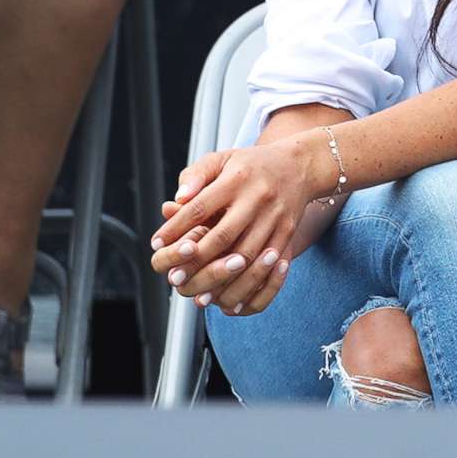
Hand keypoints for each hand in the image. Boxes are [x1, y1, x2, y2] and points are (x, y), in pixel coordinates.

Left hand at [149, 140, 324, 316]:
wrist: (300, 166)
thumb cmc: (252, 165)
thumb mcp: (222, 158)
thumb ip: (196, 175)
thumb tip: (176, 202)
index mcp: (236, 178)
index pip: (200, 206)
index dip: (176, 227)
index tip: (156, 243)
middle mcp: (256, 197)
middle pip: (223, 235)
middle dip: (196, 260)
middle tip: (173, 276)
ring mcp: (274, 217)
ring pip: (246, 255)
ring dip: (222, 278)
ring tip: (200, 295)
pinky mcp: (287, 232)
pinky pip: (267, 264)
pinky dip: (250, 284)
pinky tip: (233, 298)